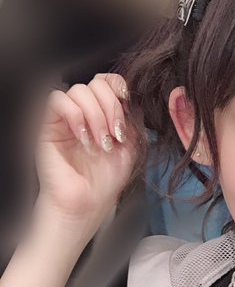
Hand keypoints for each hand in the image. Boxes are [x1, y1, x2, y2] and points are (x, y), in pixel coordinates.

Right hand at [35, 73, 137, 241]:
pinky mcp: (49, 125)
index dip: (117, 85)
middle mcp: (84, 113)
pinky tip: (84, 139)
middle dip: (111, 107)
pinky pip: (58, 100)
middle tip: (115, 135)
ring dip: (96, 116)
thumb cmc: (104, 182)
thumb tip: (133, 101)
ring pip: (79, 90)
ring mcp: (66, 118)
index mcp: (103, 115)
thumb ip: (132, 123)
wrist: (86, 203)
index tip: (127, 102)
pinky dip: (76, 116)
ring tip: (101, 143)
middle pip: (96, 84)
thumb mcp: (130, 149)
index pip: (107, 82)